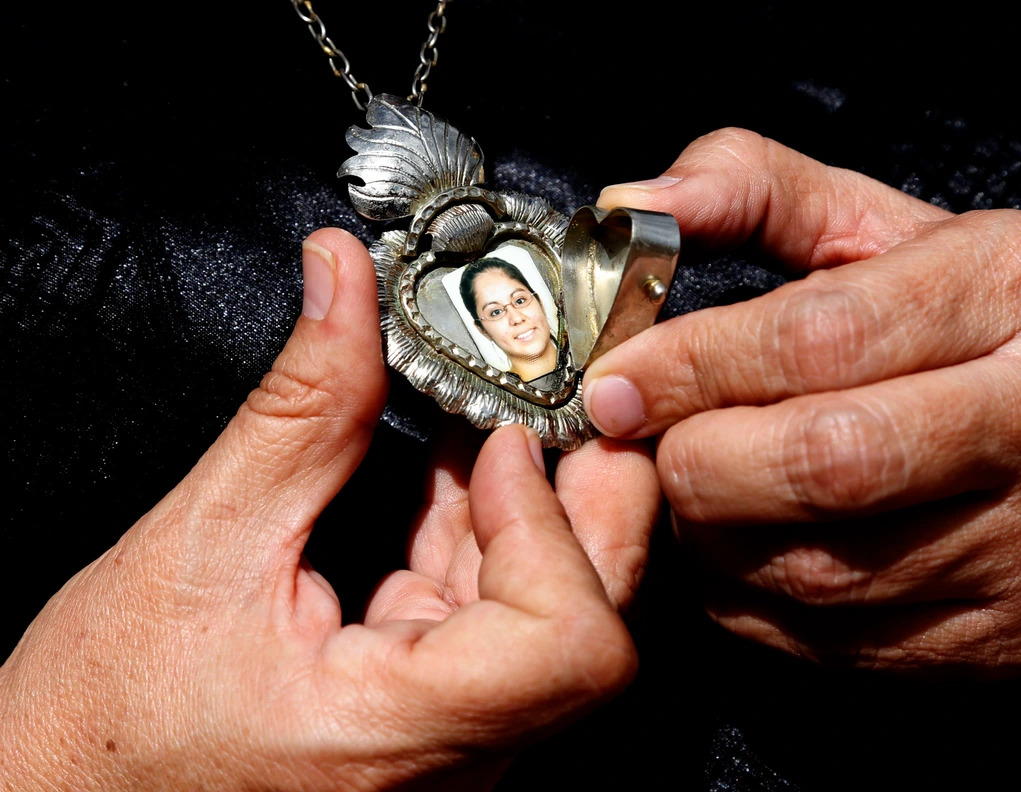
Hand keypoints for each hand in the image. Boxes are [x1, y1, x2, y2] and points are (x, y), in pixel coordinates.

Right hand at [0, 228, 655, 790]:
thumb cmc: (101, 735)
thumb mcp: (198, 549)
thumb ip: (298, 412)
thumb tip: (345, 287)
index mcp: (396, 734)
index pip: (571, 644)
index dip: (553, 527)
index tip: (506, 443)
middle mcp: (452, 761)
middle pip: (591, 622)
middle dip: (581, 492)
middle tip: (542, 398)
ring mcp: (454, 745)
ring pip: (555, 613)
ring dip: (528, 503)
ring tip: (474, 421)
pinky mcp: (435, 719)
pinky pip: (500, 620)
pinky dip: (483, 537)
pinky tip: (444, 480)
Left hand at [586, 129, 1020, 676]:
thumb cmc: (984, 323)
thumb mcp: (887, 227)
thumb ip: (756, 190)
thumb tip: (630, 200)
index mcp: (1014, 291)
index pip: (821, 337)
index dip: (692, 367)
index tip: (615, 382)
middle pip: (825, 465)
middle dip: (698, 463)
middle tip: (652, 444)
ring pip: (822, 571)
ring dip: (717, 538)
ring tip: (701, 490)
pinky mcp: (1012, 637)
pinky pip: (839, 642)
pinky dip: (757, 603)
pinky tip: (750, 551)